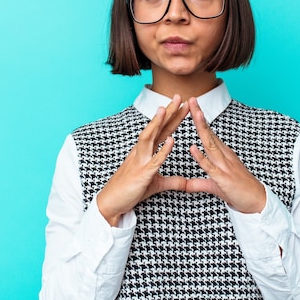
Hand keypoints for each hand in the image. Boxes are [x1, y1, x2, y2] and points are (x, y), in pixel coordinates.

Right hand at [97, 94, 188, 225]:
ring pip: (150, 137)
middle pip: (157, 128)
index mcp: (147, 151)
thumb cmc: (132, 190)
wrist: (112, 203)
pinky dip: (163, 151)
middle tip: (178, 96)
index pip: (162, 130)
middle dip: (168, 112)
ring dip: (158, 123)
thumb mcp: (156, 184)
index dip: (172, 117)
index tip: (183, 104)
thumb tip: (187, 183)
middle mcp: (143, 151)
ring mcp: (141, 161)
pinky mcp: (142, 174)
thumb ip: (173, 181)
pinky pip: (154, 161)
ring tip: (166, 109)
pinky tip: (172, 141)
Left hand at [185, 98, 265, 213]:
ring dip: (202, 128)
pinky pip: (210, 166)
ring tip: (195, 113)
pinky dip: (201, 157)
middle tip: (192, 99)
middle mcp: (223, 156)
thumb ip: (199, 183)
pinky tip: (192, 148)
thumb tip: (185, 185)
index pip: (209, 133)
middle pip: (209, 133)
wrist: (257, 202)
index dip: (200, 120)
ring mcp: (224, 166)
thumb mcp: (215, 186)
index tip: (192, 106)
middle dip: (199, 116)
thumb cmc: (238, 192)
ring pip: (210, 144)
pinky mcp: (223, 178)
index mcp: (222, 155)